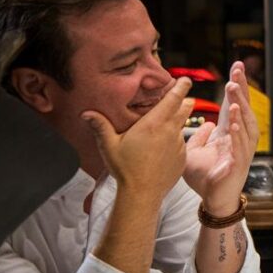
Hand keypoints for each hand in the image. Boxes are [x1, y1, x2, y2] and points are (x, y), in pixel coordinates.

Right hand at [81, 78, 192, 201]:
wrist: (142, 193)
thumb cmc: (125, 168)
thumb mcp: (109, 145)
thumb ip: (100, 126)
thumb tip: (86, 113)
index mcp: (154, 124)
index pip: (173, 99)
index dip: (181, 87)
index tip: (185, 80)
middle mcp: (170, 131)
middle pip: (184, 109)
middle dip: (184, 101)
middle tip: (184, 96)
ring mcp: (179, 145)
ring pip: (182, 127)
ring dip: (177, 123)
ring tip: (167, 124)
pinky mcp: (182, 157)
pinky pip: (181, 144)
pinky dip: (175, 141)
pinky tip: (163, 147)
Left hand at [184, 62, 259, 213]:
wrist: (211, 202)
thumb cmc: (205, 179)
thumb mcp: (195, 152)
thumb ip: (199, 137)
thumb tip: (206, 123)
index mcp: (230, 135)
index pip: (235, 105)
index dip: (236, 87)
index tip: (236, 67)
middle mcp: (240, 140)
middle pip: (244, 110)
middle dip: (241, 90)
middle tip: (237, 70)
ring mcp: (242, 152)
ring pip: (246, 125)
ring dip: (241, 108)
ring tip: (234, 91)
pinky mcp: (239, 165)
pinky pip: (241, 146)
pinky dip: (239, 133)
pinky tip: (235, 121)